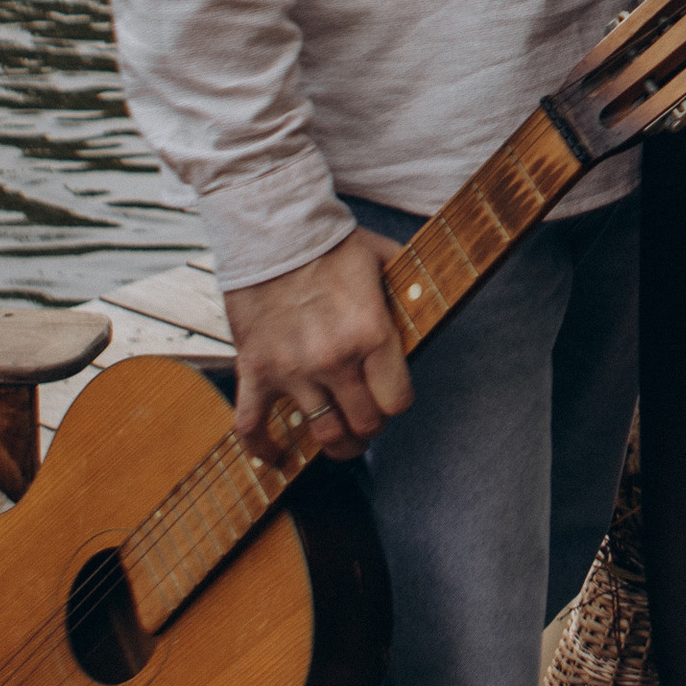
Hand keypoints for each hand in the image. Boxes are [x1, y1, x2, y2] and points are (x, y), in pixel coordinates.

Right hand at [226, 226, 409, 456]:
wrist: (271, 230)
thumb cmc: (331, 243)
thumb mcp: (386, 259)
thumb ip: (410, 289)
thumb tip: (433, 303)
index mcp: (371, 333)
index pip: (397, 403)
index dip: (397, 403)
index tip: (391, 396)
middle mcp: (334, 359)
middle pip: (364, 425)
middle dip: (370, 426)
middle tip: (367, 417)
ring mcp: (292, 369)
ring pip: (321, 435)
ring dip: (334, 441)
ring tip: (338, 436)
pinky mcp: (255, 370)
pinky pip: (253, 426)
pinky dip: (263, 449)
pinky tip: (276, 456)